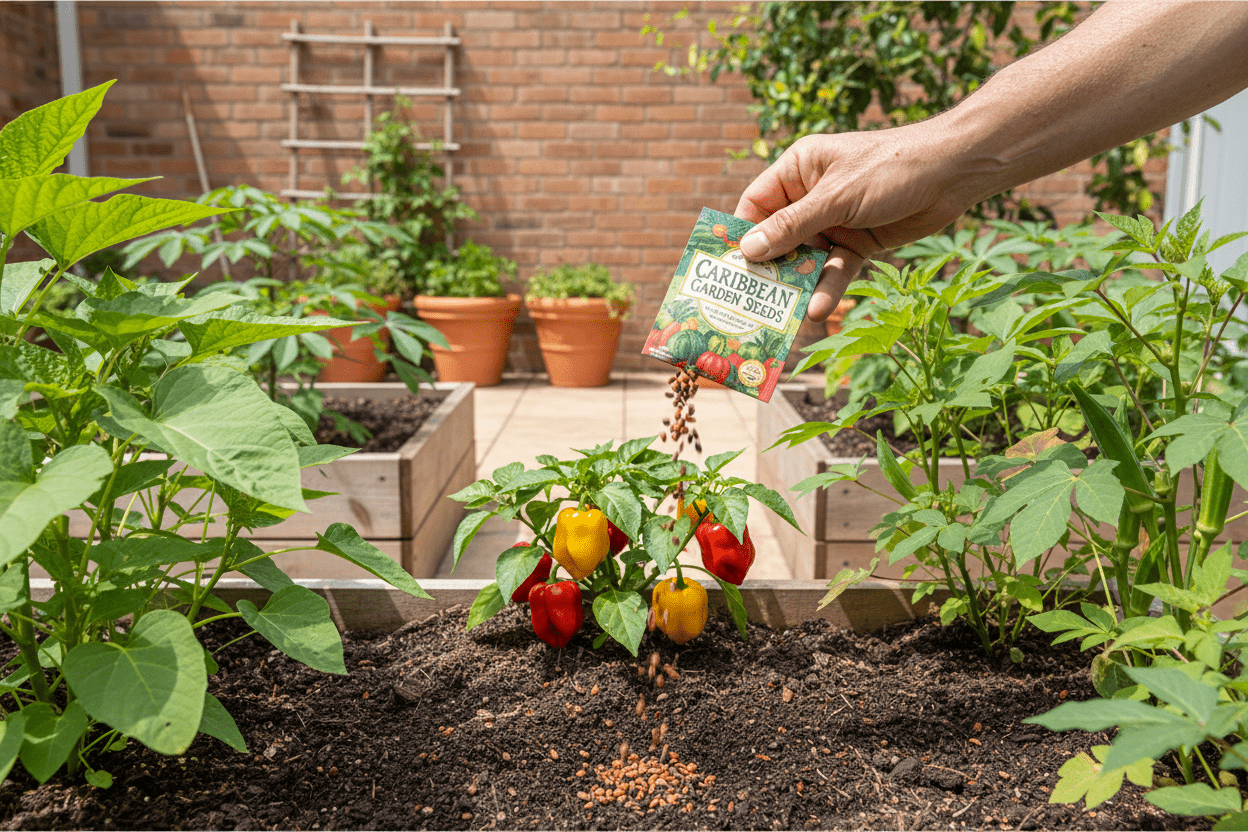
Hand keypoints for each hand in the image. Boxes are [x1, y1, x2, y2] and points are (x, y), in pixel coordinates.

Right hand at [733, 127, 981, 320]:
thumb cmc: (891, 167)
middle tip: (748, 301)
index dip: (741, 235)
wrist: (954, 173)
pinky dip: (828, 289)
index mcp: (798, 170)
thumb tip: (748, 250)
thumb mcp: (837, 197)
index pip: (756, 205)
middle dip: (767, 269)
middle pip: (778, 238)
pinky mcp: (857, 243)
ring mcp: (834, 222)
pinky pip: (834, 270)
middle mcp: (810, 196)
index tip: (726, 267)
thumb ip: (793, 226)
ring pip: (806, 260)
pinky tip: (820, 311)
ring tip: (783, 316)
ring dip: (797, 286)